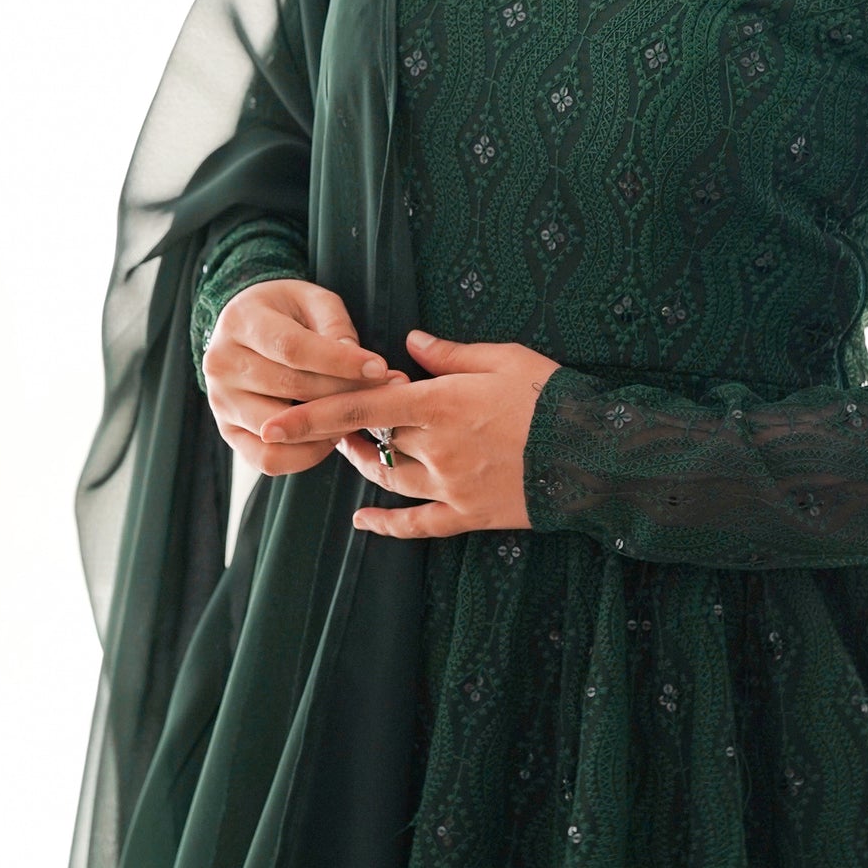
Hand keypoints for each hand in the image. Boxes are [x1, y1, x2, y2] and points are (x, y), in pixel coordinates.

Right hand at [203, 278, 407, 475]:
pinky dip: (306, 455)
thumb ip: (336, 327)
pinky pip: (268, 459)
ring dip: (328, 425)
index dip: (340, 361)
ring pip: (281, 429)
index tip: (379, 368)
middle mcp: (221, 363)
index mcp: (241, 321)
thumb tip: (359, 365)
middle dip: (345, 393)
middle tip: (387, 394)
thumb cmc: (288, 313)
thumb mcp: (313, 301)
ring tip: (358, 413)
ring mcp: (220, 402)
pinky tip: (332, 435)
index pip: (292, 348)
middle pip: (290, 388)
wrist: (247, 328)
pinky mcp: (229, 432)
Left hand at [258, 328, 563, 537]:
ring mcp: (450, 486)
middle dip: (350, 429)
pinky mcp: (469, 516)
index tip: (272, 421)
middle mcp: (436, 448)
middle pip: (373, 440)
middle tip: (337, 414)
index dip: (312, 414)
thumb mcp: (505, 359)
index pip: (360, 406)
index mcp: (440, 403)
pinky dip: (386, 526)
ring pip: (388, 478)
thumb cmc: (554, 396)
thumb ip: (451, 353)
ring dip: (365, 463)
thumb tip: (410, 341)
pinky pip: (417, 525)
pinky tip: (363, 522)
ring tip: (352, 449)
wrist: (595, 454)